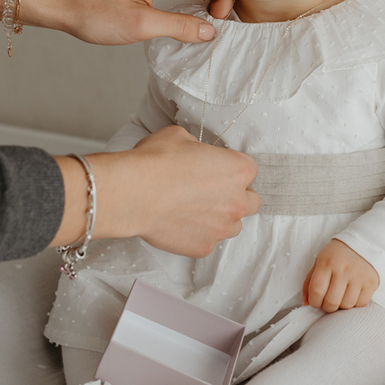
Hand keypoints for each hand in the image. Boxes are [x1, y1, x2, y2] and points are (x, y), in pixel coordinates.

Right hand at [55, 127, 259, 256]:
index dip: (231, 169)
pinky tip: (179, 223)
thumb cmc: (155, 162)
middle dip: (236, 197)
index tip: (217, 170)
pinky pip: (208, 241)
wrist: (133, 194)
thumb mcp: (180, 137)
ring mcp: (221, 228)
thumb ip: (198, 148)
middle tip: (211, 192)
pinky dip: (198, 234)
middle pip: (251, 202)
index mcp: (238, 170)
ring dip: (220, 218)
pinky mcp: (203, 247)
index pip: (249, 169)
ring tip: (194, 210)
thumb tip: (194, 154)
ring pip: (232, 225)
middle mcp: (237, 201)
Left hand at [303, 239, 378, 310]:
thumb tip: (305, 304)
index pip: (316, 291)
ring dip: (341, 305)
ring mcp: (359, 277)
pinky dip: (355, 303)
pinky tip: (353, 293)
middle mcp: (343, 269)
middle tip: (329, 300)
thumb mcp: (320, 261)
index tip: (316, 302)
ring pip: (346, 305)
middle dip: (327, 306)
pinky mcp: (371, 283)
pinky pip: (360, 304)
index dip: (314, 302)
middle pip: (331, 302)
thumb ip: (310, 281)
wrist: (364, 243)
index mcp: (327, 262)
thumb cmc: (337, 255)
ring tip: (341, 296)